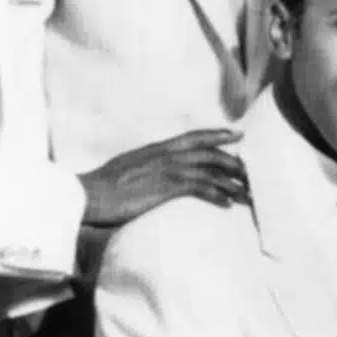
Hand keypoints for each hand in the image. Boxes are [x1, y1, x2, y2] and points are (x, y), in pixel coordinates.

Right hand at [79, 129, 247, 226]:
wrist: (86, 195)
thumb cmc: (101, 186)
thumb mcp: (127, 167)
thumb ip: (144, 165)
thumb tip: (152, 168)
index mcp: (156, 148)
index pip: (193, 136)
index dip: (216, 134)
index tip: (237, 133)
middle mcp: (165, 154)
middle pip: (207, 152)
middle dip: (231, 160)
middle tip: (250, 170)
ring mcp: (165, 170)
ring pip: (208, 169)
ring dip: (230, 181)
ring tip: (246, 192)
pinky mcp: (164, 188)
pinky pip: (198, 188)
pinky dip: (215, 194)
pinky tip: (227, 203)